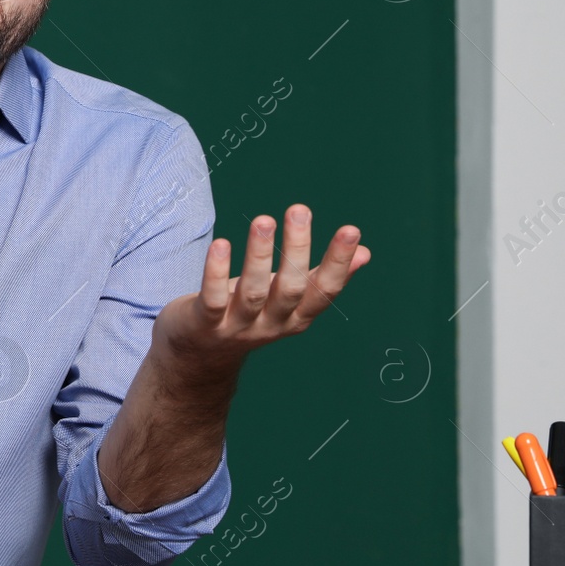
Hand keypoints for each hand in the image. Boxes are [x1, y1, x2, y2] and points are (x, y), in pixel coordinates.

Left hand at [154, 203, 370, 365]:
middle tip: (300, 210)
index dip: (339, 263)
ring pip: (253, 292)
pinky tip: (220, 244)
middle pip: (290, 289)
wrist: (199, 356)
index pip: (324, 291)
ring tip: (263, 219)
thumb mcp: (287, 298)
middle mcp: (271, 324)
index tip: (352, 230)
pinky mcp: (204, 323)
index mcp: (296, 317)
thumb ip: (320, 277)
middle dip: (297, 250)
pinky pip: (212, 299)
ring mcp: (237, 327)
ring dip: (258, 256)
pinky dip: (216, 272)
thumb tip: (365, 252)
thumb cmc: (249, 313)